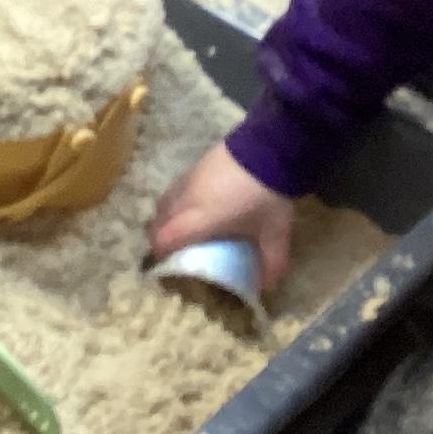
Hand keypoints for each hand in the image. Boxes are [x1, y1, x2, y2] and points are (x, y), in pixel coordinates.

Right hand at [148, 141, 296, 278]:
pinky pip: (173, 189)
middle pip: (157, 222)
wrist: (269, 146)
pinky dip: (173, 202)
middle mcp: (186, 200)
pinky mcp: (194, 166)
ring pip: (163, 203)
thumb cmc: (266, 194)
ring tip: (178, 228)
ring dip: (163, 219)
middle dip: (158, 238)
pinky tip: (191, 204)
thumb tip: (267, 286)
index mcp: (200, 219)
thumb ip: (272, 262)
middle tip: (171, 251)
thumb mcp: (275, 232)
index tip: (163, 265)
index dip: (159, 254)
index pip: (165, 238)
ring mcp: (188, 180)